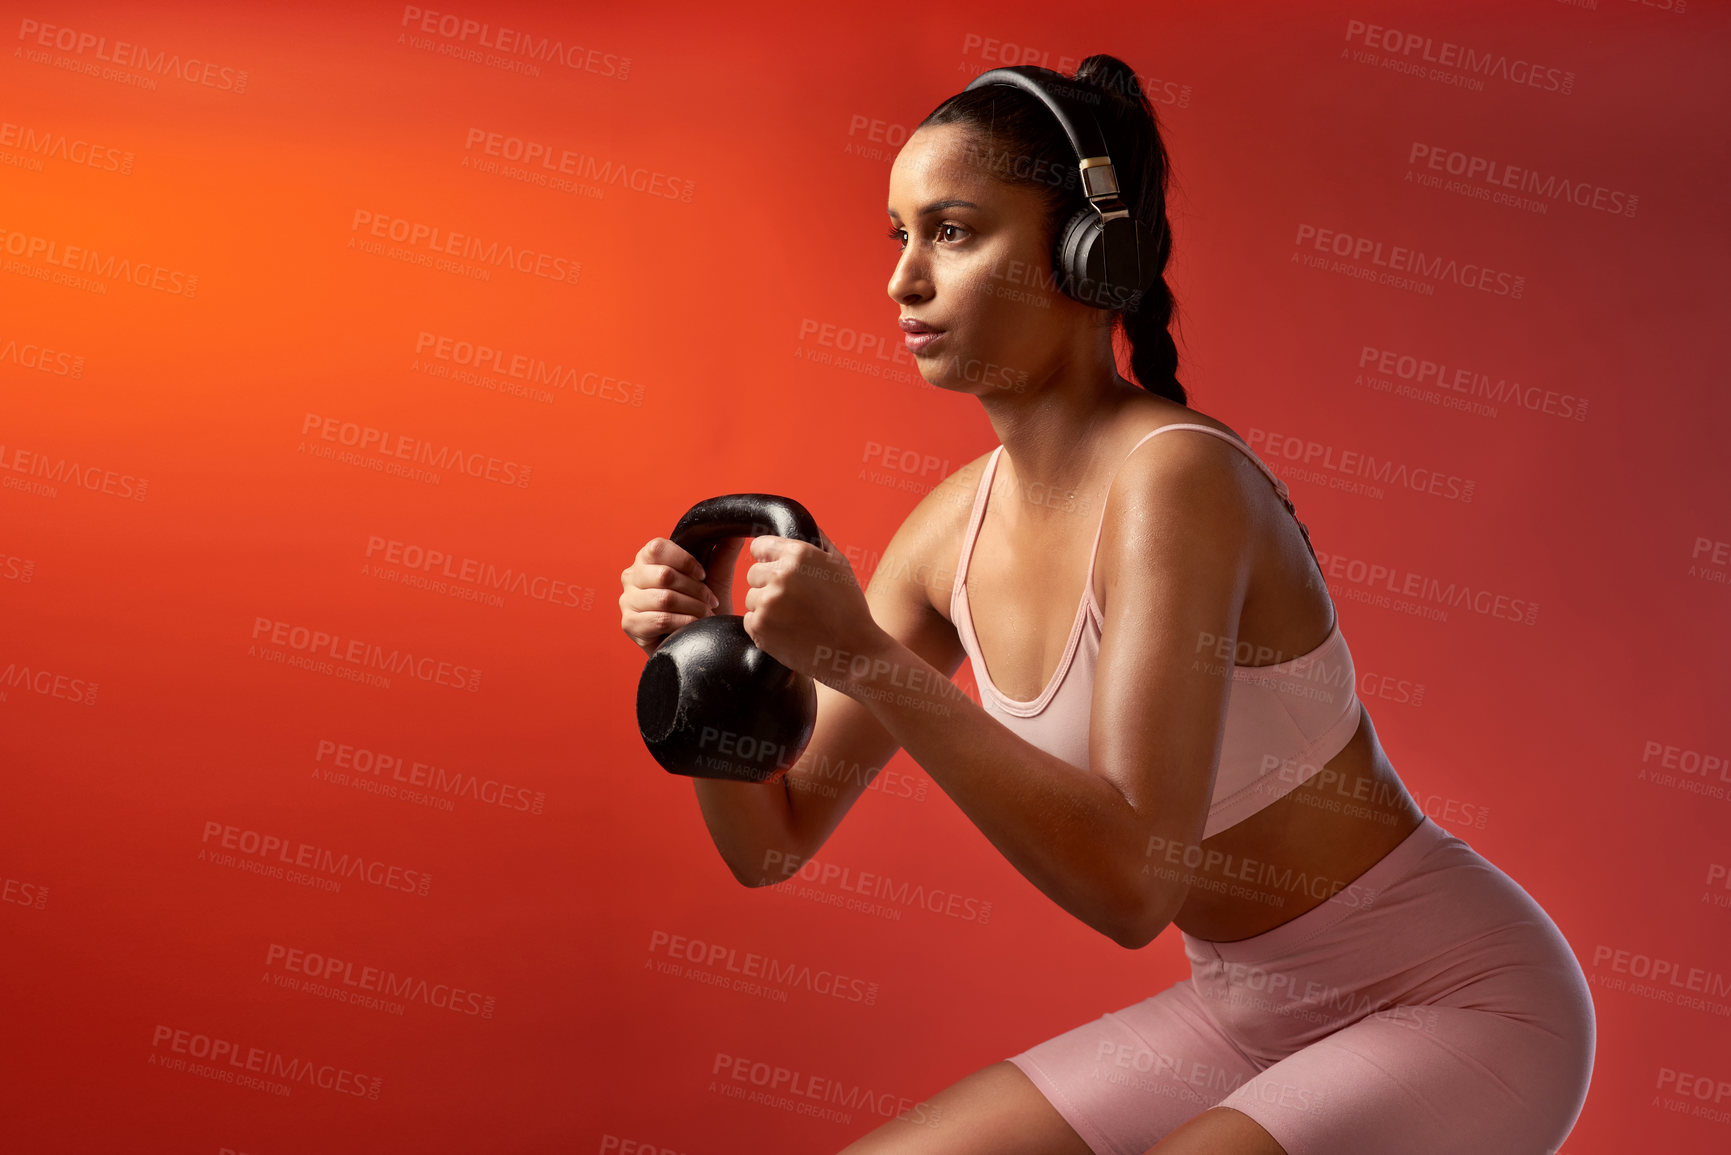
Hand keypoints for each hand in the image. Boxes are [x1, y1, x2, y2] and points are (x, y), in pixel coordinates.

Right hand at [619, 536, 726, 655]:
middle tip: (710, 602)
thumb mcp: (715, 577)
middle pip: (664, 575)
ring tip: (705, 615)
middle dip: (695, 590)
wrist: (697, 643)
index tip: (703, 575)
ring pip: (665, 598)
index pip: (657, 547)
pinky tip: (694, 626)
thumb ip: (723, 552)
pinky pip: (661, 619)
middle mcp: (632, 576)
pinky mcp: (629, 624)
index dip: (685, 561)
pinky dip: (684, 622)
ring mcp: (627, 600)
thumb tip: (736, 528)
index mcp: (647, 559)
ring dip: (693, 608)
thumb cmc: (701, 608)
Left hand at [741, 530, 884, 691]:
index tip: (778, 571)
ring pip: (751, 598)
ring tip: (794, 618)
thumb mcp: (840, 566)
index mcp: (798, 555)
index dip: (768, 558)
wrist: (854, 652)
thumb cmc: (850, 609)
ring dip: (766, 607)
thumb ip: (818, 541)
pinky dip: (764, 628)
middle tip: (793, 601)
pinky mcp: (759, 627)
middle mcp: (780, 575)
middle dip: (768, 585)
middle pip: (753, 573)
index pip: (760, 546)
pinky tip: (788, 632)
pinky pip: (750, 621)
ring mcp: (767, 602)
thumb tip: (803, 523)